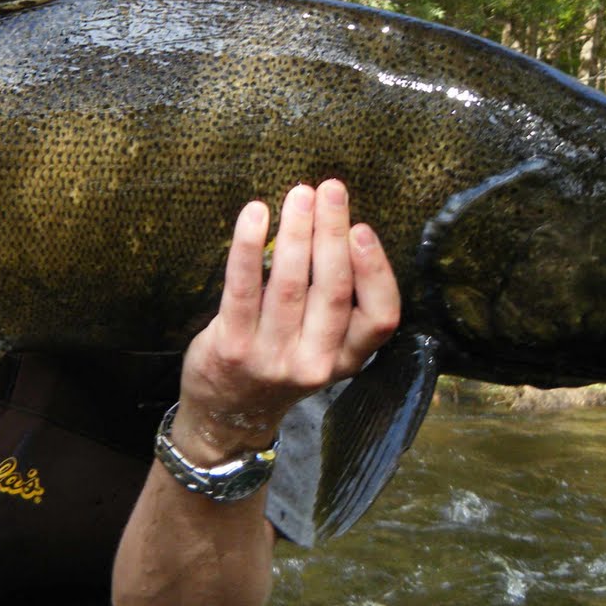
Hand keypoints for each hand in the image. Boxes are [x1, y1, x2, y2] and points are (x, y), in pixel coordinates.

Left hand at [171, 179, 400, 463]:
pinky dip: (249, 246)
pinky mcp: (232, 347)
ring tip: (299, 194)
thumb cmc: (278, 364)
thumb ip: (334, 305)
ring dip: (296, 231)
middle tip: (331, 189)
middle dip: (332, 232)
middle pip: (333, 290)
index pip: (380, 318)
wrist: (225, 415)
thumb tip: (339, 226)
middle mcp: (315, 363)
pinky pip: (242, 287)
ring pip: (290, 283)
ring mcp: (272, 357)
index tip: (363, 229)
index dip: (376, 272)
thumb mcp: (320, 349)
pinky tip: (254, 214)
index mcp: (345, 359)